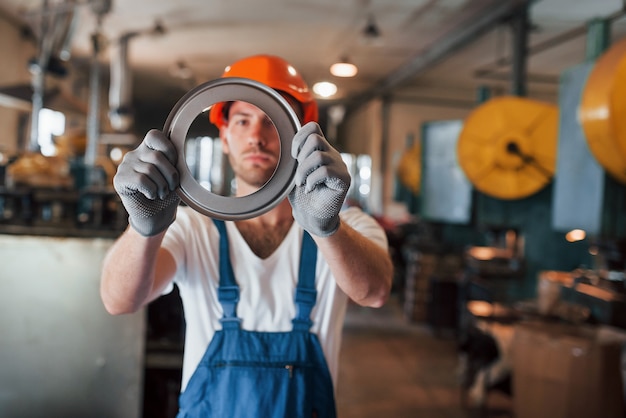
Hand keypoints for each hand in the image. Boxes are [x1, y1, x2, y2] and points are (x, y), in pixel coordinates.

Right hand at [113, 129, 179, 236]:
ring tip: (162, 193)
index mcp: (148, 150)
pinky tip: (151, 195)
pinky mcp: (120, 179)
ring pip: (150, 169)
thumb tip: (180, 155)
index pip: (154, 135)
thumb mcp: (174, 177)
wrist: (155, 217)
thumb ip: (174, 163)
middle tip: (172, 187)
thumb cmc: (166, 195)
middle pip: (157, 156)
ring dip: (162, 185)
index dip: (168, 148)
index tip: (175, 163)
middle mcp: (134, 155)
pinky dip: (152, 190)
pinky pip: (141, 180)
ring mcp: (125, 166)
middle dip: (171, 174)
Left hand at [288, 122, 350, 236]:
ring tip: (301, 183)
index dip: (299, 137)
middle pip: (315, 138)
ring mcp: (340, 166)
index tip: (294, 156)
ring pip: (319, 155)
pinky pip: (325, 171)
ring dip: (303, 171)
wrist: (311, 217)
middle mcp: (332, 155)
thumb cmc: (302, 195)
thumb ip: (297, 156)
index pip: (313, 127)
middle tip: (298, 174)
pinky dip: (312, 180)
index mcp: (321, 150)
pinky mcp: (344, 179)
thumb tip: (293, 143)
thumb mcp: (295, 171)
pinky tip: (310, 189)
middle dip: (300, 156)